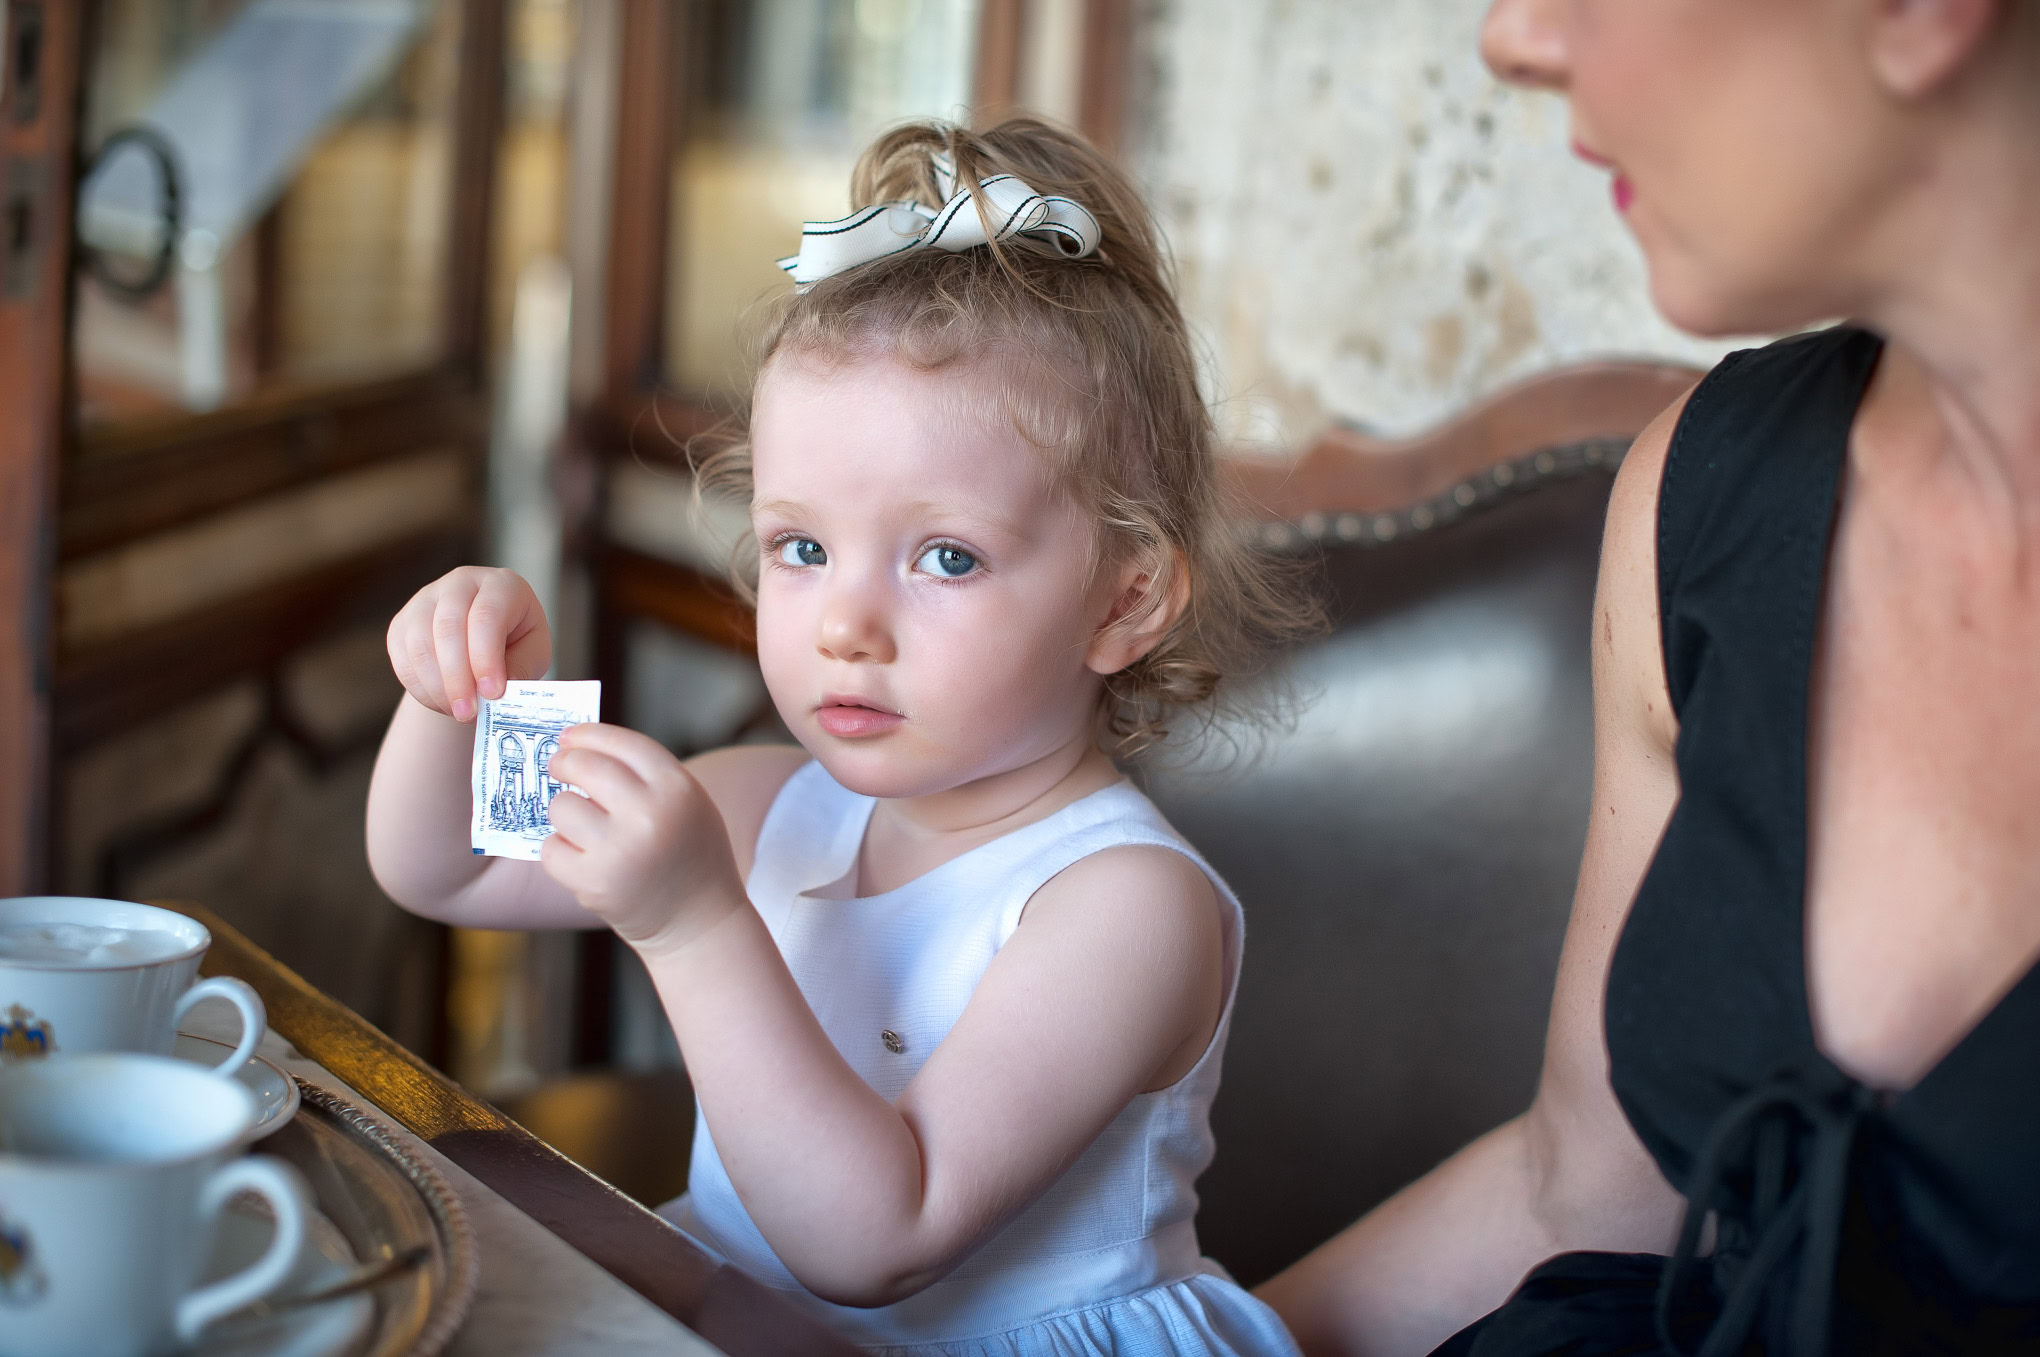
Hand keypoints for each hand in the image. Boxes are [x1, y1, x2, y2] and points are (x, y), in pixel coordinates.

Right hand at [386, 567, 550, 721]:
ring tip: (458, 711)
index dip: (486, 657)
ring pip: (420, 643)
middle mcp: (460, 583)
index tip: (492, 693)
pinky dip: (420, 687)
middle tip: (468, 712)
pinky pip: (402, 657)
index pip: (487, 616)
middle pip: (448, 627)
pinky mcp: (402, 623)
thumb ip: (520, 668)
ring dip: (437, 686)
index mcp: (501, 585)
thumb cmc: (516, 645)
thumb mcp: (532, 655)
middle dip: (457, 677)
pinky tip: (442, 702)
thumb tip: (497, 690)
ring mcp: (426, 600)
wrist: (483, 647)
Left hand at [540, 724, 746, 950]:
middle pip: (585, 766)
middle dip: (563, 762)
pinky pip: (552, 849)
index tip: (570, 736)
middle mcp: (649, 815)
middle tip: (558, 766)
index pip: (621, 743)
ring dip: (565, 813)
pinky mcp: (594, 883)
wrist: (700, 922)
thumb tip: (581, 747)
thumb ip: (646, 775)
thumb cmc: (689, 854)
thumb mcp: (688, 803)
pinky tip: (581, 859)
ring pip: (561, 807)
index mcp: (677, 789)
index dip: (589, 734)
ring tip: (583, 828)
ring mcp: (619, 850)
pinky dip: (560, 851)